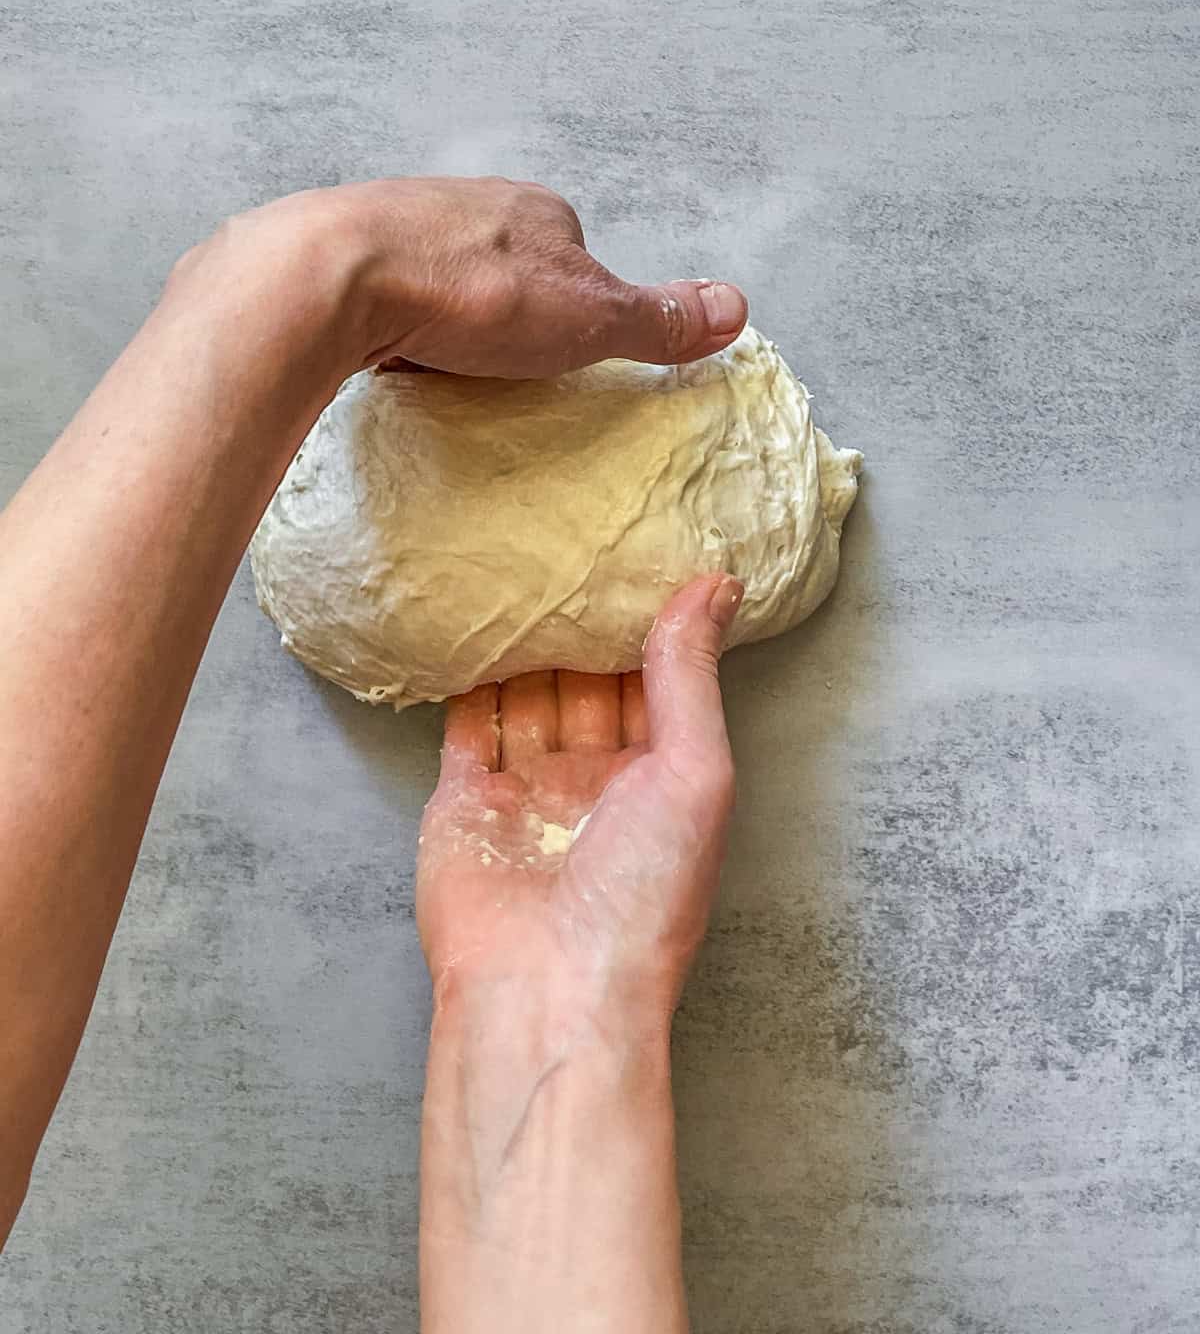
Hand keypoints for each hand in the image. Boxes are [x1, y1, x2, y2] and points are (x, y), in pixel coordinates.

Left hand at [171, 176, 747, 382]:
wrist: (333, 277)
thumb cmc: (468, 293)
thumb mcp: (589, 317)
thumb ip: (657, 318)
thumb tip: (736, 307)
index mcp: (535, 211)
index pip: (575, 258)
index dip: (575, 312)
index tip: (563, 360)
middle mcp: (468, 202)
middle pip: (505, 264)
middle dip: (505, 313)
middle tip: (500, 374)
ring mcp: (399, 222)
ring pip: (439, 275)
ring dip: (443, 316)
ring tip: (440, 367)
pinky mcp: (340, 254)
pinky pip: (380, 293)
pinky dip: (389, 322)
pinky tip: (384, 355)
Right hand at [417, 572, 743, 1027]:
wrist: (548, 989)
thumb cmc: (643, 892)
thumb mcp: (695, 771)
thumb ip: (691, 674)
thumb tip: (719, 583)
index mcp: (660, 777)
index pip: (653, 681)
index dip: (647, 623)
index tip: (639, 551)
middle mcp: (594, 781)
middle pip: (585, 681)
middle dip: (578, 623)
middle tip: (568, 540)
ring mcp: (526, 790)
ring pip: (525, 694)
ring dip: (521, 641)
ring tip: (515, 564)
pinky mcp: (463, 802)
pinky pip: (465, 725)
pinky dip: (465, 678)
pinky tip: (464, 624)